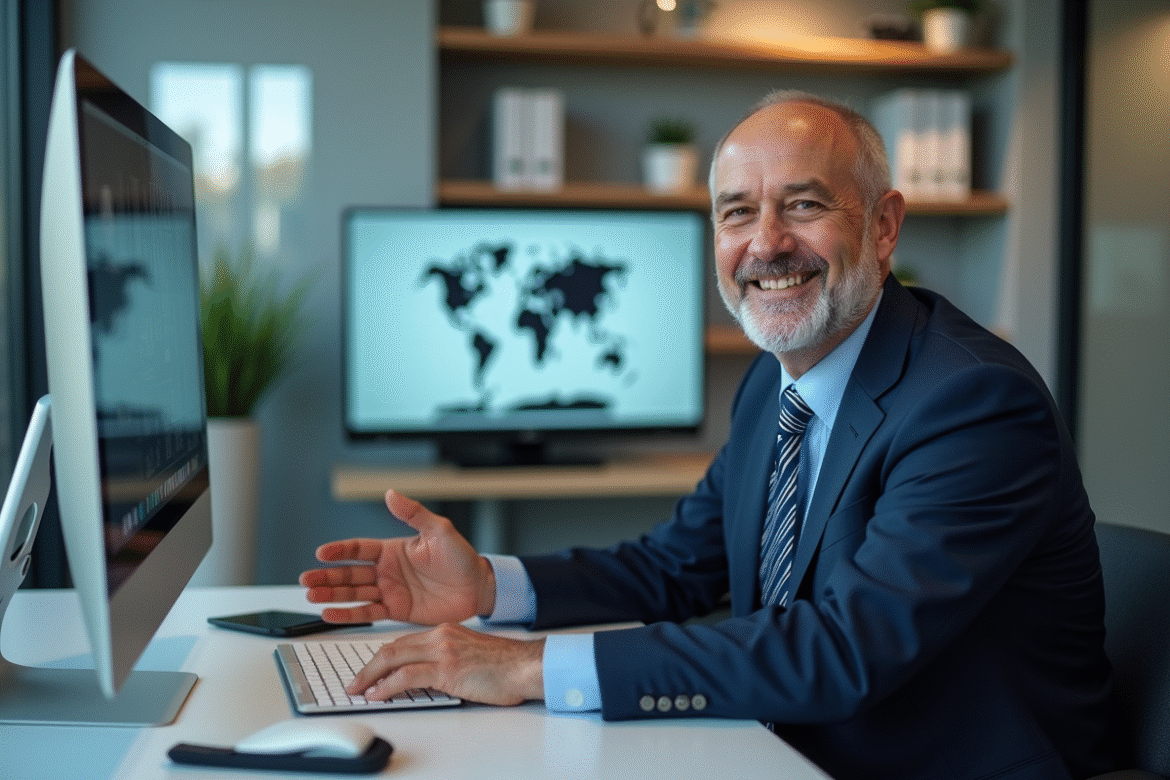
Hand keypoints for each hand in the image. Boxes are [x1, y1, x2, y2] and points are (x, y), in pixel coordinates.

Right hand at [299, 490, 496, 624]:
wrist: (478, 587)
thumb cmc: (461, 557)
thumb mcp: (439, 530)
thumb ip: (413, 514)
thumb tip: (390, 493)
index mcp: (393, 549)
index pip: (358, 548)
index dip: (339, 551)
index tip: (321, 554)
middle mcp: (386, 570)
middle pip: (349, 573)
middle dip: (327, 576)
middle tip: (306, 580)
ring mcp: (390, 591)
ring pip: (354, 593)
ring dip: (331, 595)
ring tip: (311, 596)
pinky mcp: (396, 611)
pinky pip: (368, 613)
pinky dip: (348, 614)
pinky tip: (330, 614)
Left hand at [346, 623, 544, 706]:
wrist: (525, 666)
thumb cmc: (504, 666)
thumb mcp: (469, 655)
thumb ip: (446, 660)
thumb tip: (425, 679)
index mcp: (445, 631)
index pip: (403, 642)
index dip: (381, 658)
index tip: (369, 671)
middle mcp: (440, 636)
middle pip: (391, 648)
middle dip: (367, 667)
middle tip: (354, 682)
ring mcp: (442, 651)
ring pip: (393, 658)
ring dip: (369, 677)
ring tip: (358, 690)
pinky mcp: (446, 668)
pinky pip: (406, 676)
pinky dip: (386, 686)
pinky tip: (376, 695)